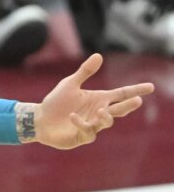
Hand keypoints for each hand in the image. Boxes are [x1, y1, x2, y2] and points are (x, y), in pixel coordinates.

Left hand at [29, 54, 153, 149]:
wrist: (39, 119)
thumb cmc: (56, 101)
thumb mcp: (70, 84)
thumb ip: (84, 72)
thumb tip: (98, 55)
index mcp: (99, 99)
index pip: (121, 94)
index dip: (135, 91)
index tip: (150, 87)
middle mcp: (98, 112)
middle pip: (119, 109)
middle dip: (128, 106)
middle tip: (137, 101)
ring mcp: (92, 125)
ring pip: (106, 122)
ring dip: (105, 116)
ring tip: (102, 110)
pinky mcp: (82, 136)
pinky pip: (88, 131)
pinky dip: (81, 123)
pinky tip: (73, 116)